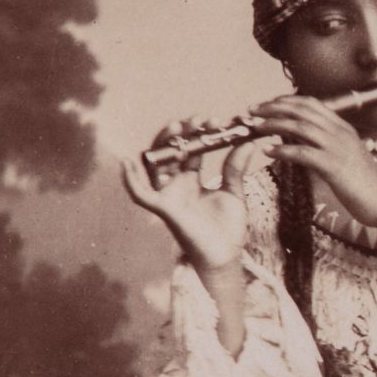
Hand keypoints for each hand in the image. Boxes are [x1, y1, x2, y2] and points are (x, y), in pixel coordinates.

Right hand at [121, 130, 260, 271]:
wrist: (225, 256)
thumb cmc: (228, 229)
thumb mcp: (234, 192)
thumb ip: (236, 168)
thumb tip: (248, 142)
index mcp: (191, 179)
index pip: (190, 149)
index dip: (200, 133)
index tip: (216, 121)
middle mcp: (176, 184)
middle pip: (170, 152)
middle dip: (182, 133)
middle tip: (199, 119)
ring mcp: (168, 195)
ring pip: (156, 164)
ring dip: (162, 144)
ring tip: (177, 127)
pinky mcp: (164, 209)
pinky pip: (141, 194)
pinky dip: (131, 180)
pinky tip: (127, 162)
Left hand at [246, 94, 376, 230]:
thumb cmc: (365, 184)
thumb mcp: (344, 158)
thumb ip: (323, 147)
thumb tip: (298, 143)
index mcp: (341, 127)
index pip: (309, 103)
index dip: (283, 101)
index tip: (263, 106)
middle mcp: (339, 132)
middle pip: (301, 109)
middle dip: (272, 108)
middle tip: (251, 112)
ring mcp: (338, 148)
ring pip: (300, 126)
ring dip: (273, 124)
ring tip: (254, 128)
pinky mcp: (335, 167)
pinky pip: (304, 153)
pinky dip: (283, 150)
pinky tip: (268, 152)